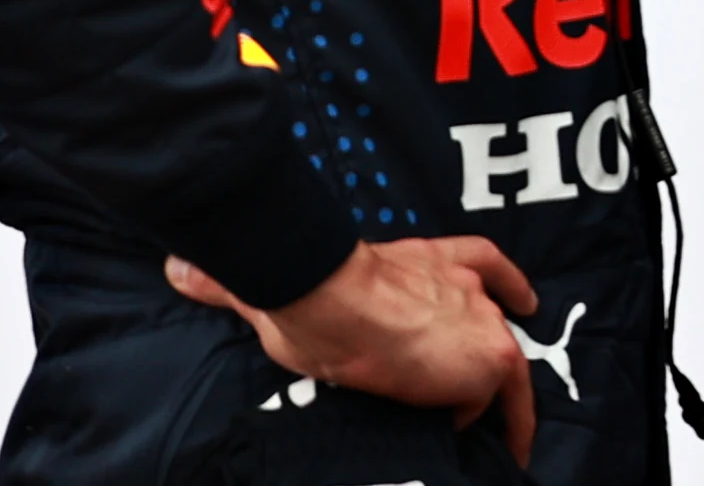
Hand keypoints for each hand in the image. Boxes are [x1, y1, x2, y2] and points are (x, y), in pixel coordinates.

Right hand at [167, 238, 538, 463]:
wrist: (331, 297)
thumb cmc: (308, 288)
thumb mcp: (284, 282)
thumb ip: (236, 282)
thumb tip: (179, 269)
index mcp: (424, 259)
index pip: (479, 261)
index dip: (506, 280)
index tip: (524, 297)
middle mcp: (462, 283)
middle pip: (499, 314)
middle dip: (499, 345)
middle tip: (497, 382)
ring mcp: (481, 320)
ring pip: (509, 366)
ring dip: (506, 399)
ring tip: (508, 438)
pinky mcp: (487, 360)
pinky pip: (504, 404)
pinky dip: (502, 425)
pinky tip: (492, 446)